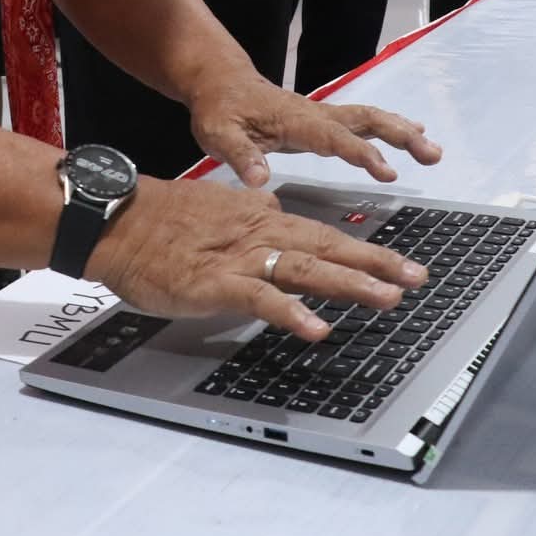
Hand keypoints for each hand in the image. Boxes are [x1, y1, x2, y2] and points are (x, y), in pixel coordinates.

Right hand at [87, 177, 427, 339]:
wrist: (117, 220)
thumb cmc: (159, 220)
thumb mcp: (216, 207)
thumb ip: (249, 211)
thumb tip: (274, 209)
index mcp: (260, 219)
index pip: (324, 234)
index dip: (365, 250)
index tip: (401, 263)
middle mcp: (259, 235)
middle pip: (328, 247)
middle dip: (376, 263)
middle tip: (418, 277)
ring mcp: (239, 259)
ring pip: (305, 268)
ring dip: (349, 283)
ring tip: (388, 298)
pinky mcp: (216, 284)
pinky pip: (260, 299)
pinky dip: (291, 313)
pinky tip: (317, 328)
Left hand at [187, 69, 443, 187]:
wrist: (220, 82)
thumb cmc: (218, 110)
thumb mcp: (218, 134)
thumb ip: (240, 155)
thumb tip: (259, 180)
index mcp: (294, 121)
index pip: (335, 138)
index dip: (362, 154)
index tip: (388, 172)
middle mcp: (315, 114)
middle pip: (365, 120)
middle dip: (400, 136)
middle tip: (431, 155)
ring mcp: (321, 114)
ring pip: (369, 118)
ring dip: (402, 132)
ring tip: (433, 151)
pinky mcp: (321, 118)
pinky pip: (362, 121)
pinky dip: (390, 127)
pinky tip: (412, 135)